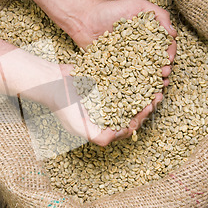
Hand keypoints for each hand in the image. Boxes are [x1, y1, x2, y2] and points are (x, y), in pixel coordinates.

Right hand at [49, 65, 163, 146]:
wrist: (49, 80)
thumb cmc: (62, 105)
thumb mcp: (79, 127)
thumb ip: (98, 137)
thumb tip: (119, 136)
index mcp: (103, 127)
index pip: (127, 127)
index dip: (140, 119)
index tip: (148, 108)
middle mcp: (107, 113)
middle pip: (133, 112)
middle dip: (147, 105)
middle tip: (157, 95)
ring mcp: (107, 97)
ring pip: (133, 96)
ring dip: (145, 91)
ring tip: (157, 83)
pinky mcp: (106, 82)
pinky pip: (124, 81)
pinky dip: (136, 78)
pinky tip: (145, 71)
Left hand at [68, 0, 177, 86]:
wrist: (85, 19)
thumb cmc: (112, 9)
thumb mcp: (138, 5)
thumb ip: (159, 15)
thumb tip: (173, 33)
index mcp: (150, 39)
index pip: (165, 49)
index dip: (169, 55)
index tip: (168, 60)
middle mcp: (141, 53)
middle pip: (157, 65)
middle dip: (164, 71)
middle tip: (164, 74)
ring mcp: (129, 64)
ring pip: (145, 78)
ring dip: (153, 85)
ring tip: (157, 89)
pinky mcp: (116, 72)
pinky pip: (126, 84)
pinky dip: (134, 91)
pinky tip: (139, 95)